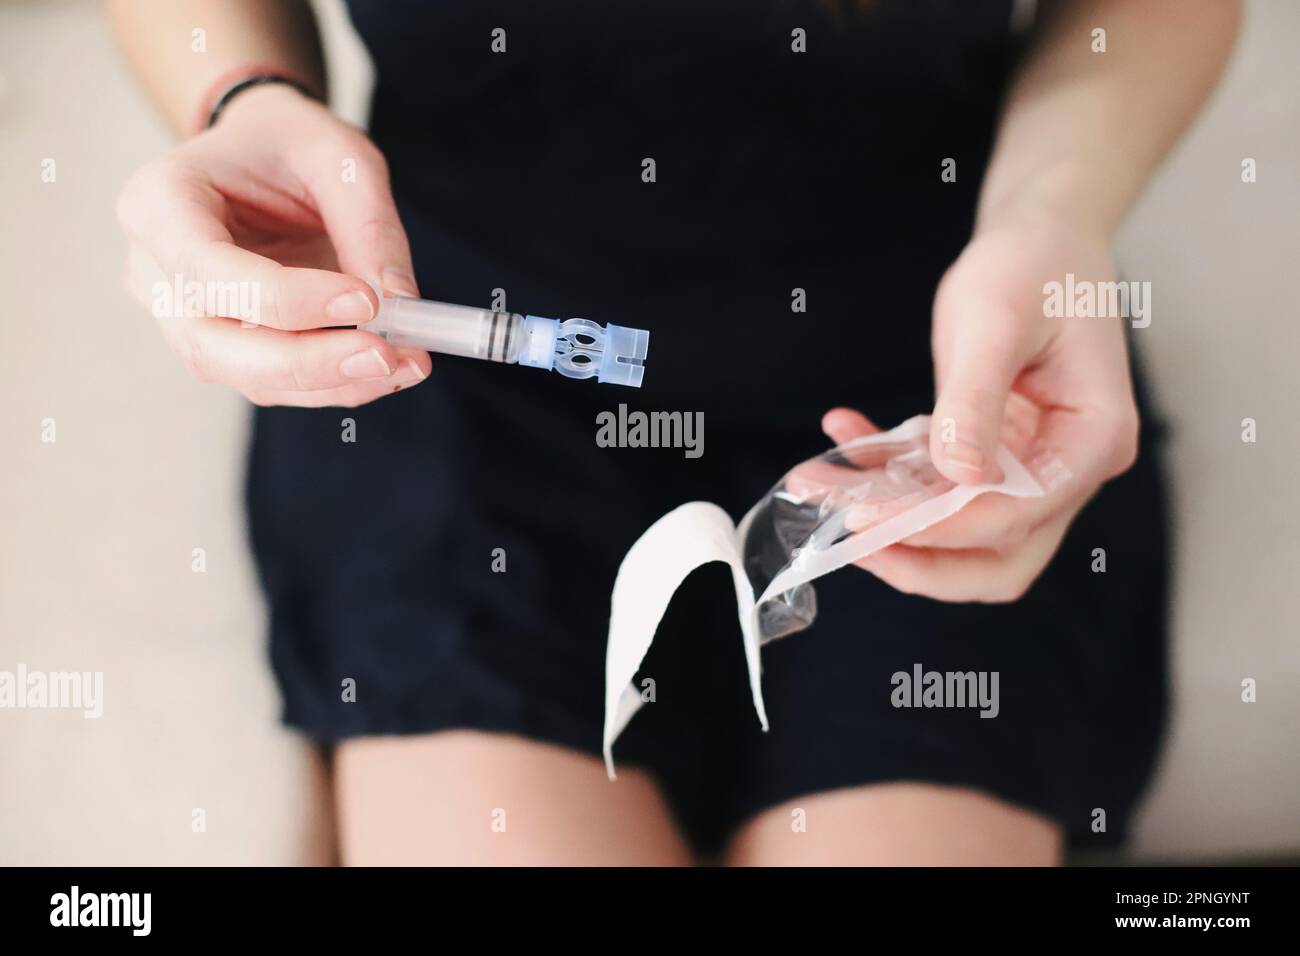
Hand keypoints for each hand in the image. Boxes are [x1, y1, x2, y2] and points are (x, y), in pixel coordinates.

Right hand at [116, 84, 431, 406]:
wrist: (263, 156)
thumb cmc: (289, 145)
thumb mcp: (340, 158)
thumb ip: (369, 226)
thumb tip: (400, 305)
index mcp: (158, 202)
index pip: (209, 271)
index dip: (287, 298)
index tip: (366, 301)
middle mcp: (154, 270)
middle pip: (215, 347)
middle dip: (307, 362)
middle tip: (387, 357)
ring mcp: (182, 317)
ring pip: (248, 377)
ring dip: (333, 381)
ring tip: (408, 362)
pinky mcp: (225, 346)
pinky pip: (277, 382)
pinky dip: (337, 382)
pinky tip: (391, 367)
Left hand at [824, 219, 1139, 602]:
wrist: (1039, 236)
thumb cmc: (1032, 265)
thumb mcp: (994, 322)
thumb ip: (974, 399)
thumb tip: (957, 474)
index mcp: (1093, 440)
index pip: (1016, 516)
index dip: (938, 526)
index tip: (866, 516)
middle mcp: (1070, 469)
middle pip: (1000, 558)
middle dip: (921, 559)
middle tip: (846, 539)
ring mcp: (1033, 468)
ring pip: (961, 533)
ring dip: (888, 520)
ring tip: (817, 486)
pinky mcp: (994, 455)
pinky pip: (938, 490)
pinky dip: (889, 477)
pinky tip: (844, 437)